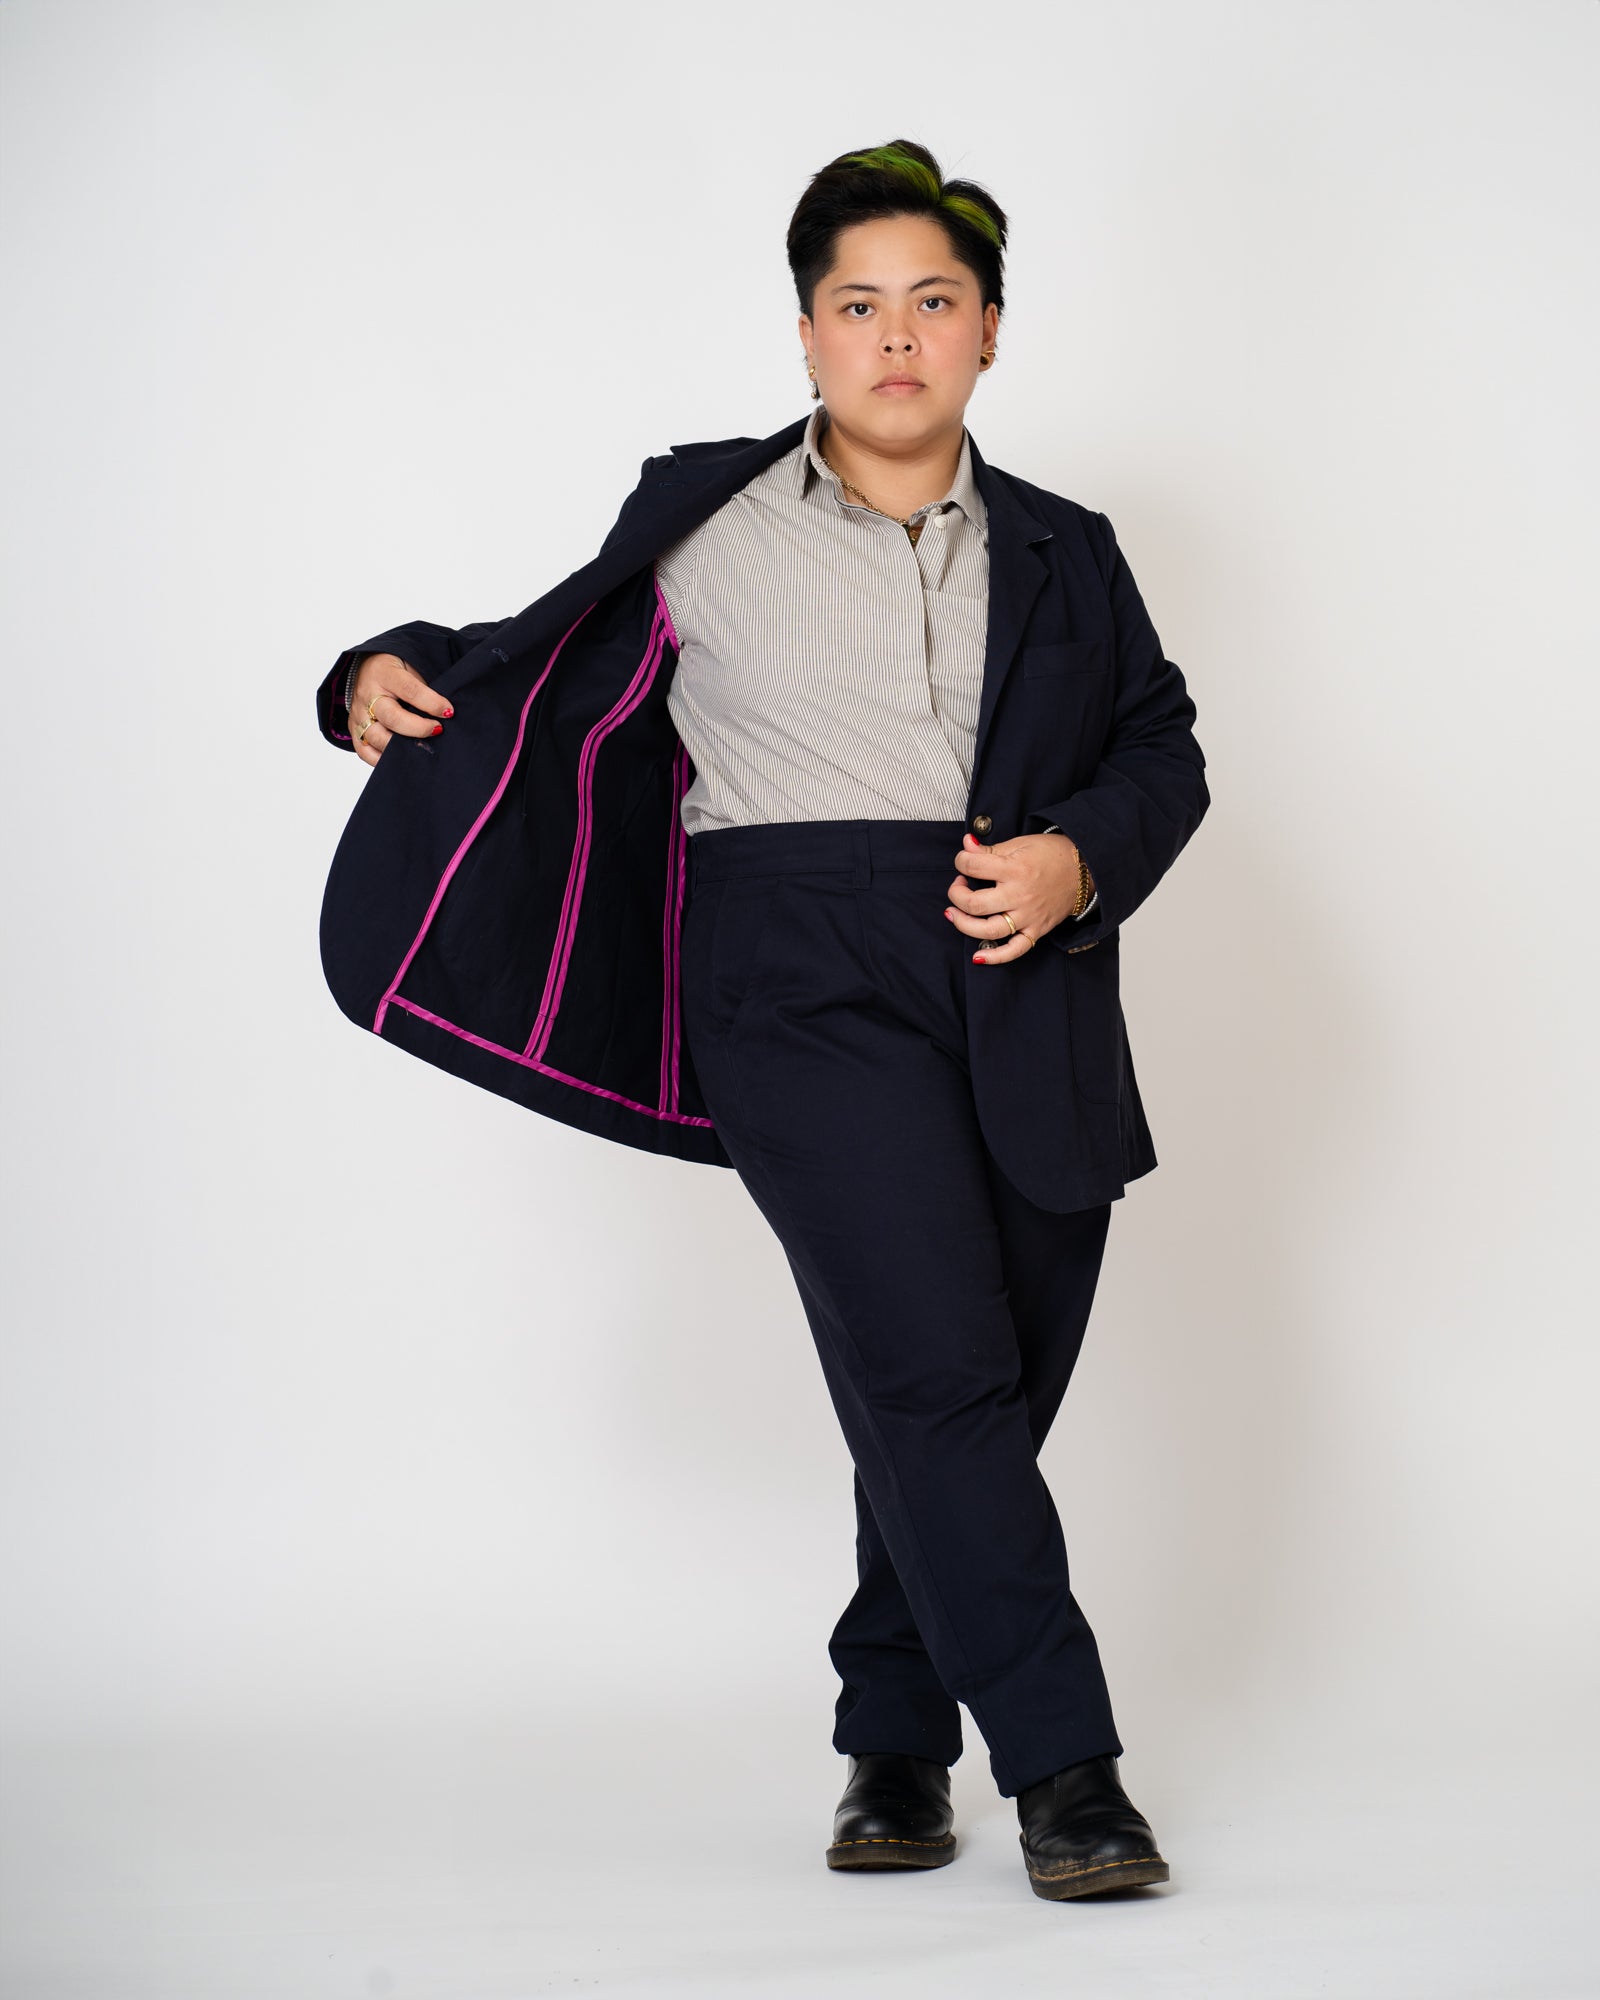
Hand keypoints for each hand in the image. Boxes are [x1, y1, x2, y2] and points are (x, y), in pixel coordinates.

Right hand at [349, 653, 453, 767]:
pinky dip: (381, 760)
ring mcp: (359, 714)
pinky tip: (400, 758)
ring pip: (377, 737)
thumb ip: (423, 689)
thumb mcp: (410, 669)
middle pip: (391, 717)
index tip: (448, 712)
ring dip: (401, 747)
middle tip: (438, 730)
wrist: (366, 669)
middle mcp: (368, 694)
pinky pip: (364, 752)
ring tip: (421, 747)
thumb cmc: (395, 671)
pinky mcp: (354, 729)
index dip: (431, 703)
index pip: (409, 690)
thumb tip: (445, 713)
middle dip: (418, 728)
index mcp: (384, 674)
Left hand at [945, 831, 1090, 963]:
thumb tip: (966, 844)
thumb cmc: (1051, 854)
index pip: (972, 866)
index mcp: (1014, 869)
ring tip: (953, 914)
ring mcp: (1028, 916)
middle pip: (974, 904)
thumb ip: (990, 849)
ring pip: (988, 930)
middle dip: (956, 895)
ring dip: (963, 924)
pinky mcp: (1036, 930)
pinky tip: (978, 957)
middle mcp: (1019, 895)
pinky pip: (1014, 950)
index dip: (960, 861)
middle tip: (958, 886)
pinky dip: (994, 957)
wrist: (1084, 868)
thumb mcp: (1020, 843)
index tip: (963, 861)